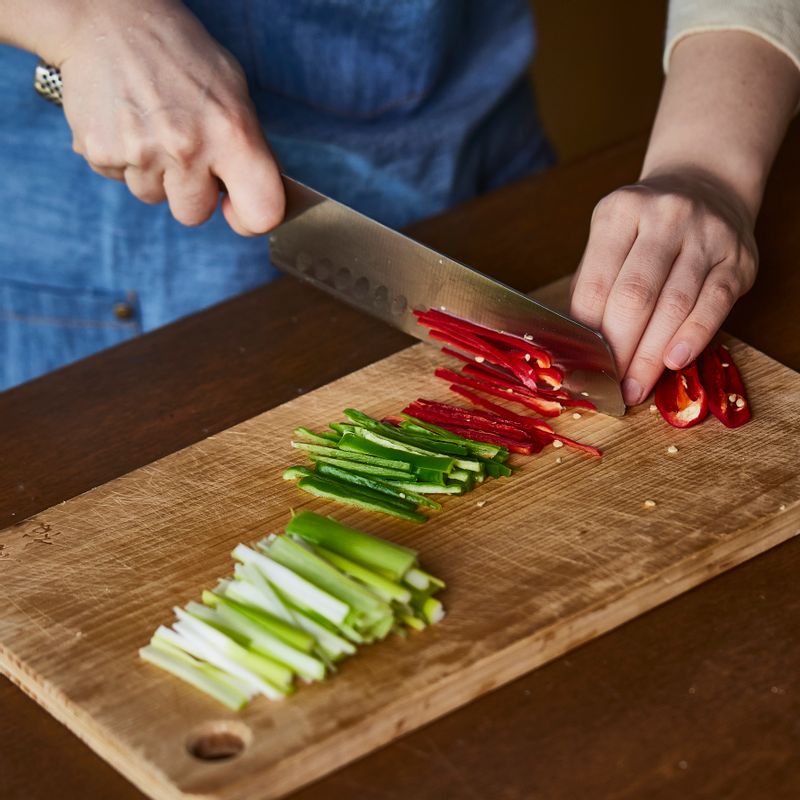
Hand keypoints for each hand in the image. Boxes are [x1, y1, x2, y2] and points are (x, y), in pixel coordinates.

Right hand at [51, 0, 283, 234]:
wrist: (108, 16)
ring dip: (155, 174)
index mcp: (232, 134)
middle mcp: (187, 149)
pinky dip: (124, 159)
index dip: (252, 219)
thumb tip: (258, 195)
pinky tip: (127, 123)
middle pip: (194, 216)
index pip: (262, 213)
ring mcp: (140, 154)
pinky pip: (121, 180)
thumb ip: (248, 148)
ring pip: (154, 198)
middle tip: (184, 150)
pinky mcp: (100, 153)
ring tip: (152, 127)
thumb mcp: (233, 92)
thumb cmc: (181, 55)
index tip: (238, 208)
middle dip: (191, 192)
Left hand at [569, 170, 757, 405]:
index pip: (595, 285)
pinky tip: (675, 362)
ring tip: (637, 387)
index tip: (582, 367)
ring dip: (652, 355)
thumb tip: (575, 345)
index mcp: (618, 213)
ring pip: (674, 305)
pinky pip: (714, 303)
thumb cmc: (644, 229)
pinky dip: (693, 337)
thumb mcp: (609, 240)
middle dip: (620, 350)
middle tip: (611, 385)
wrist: (704, 186)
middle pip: (635, 297)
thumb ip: (592, 285)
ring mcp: (705, 235)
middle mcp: (664, 217)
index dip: (587, 334)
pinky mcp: (737, 257)